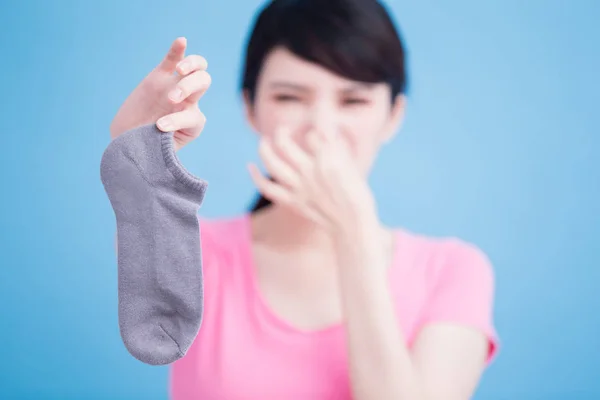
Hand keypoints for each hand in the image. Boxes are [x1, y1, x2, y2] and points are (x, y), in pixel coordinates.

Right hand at [109, 37, 210, 150]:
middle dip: (189, 87)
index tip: (159, 127)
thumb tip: (159, 138)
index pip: (194, 117)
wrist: (129, 142)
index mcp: (192, 123)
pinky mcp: (160, 75)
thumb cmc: (146, 149)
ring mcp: (175, 86)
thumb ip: (162, 144)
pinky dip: (178, 50)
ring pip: (196, 68)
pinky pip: (173, 59)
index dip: (178, 121)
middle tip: (171, 97)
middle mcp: (188, 102)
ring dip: (192, 65)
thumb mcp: (157, 151)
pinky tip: (181, 41)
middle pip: (203, 83)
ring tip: (180, 70)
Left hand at [248, 127, 377, 232]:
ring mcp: (299, 187)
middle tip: (283, 130)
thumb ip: (337, 146)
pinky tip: (250, 166)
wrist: (352, 223)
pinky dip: (256, 177)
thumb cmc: (356, 194)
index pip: (311, 134)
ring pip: (272, 162)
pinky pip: (268, 188)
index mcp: (327, 158)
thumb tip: (328, 131)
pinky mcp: (293, 201)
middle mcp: (309, 170)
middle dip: (281, 132)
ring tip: (263, 141)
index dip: (313, 132)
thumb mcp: (351, 164)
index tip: (315, 136)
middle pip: (284, 142)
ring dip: (264, 149)